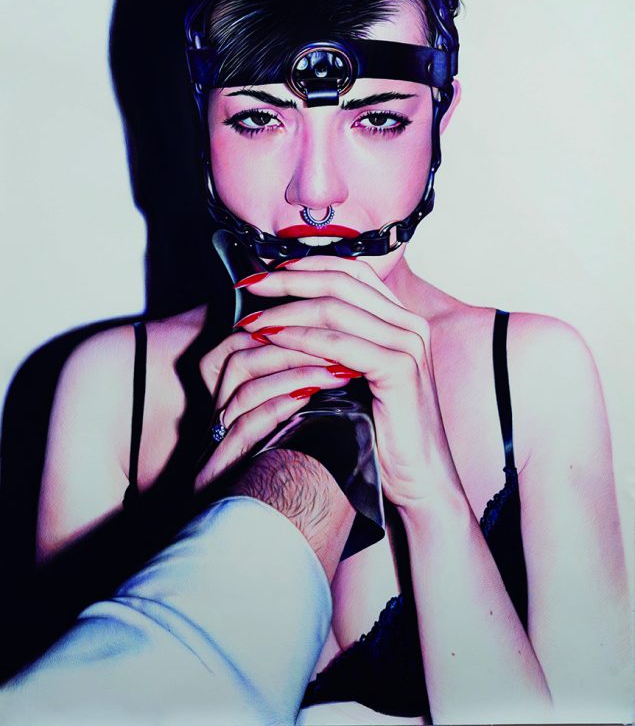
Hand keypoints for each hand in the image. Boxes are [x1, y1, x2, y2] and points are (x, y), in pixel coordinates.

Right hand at [195, 328, 356, 488]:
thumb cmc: (306, 486)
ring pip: (243, 384)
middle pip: (241, 354)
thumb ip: (313, 386)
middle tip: (342, 341)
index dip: (291, 330)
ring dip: (293, 371)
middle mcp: (217, 417)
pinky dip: (277, 406)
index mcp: (234, 401)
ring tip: (337, 370)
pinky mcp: (217, 474)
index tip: (338, 327)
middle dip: (295, 344)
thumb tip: (346, 346)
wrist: (281, 547)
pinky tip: (310, 398)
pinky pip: (243, 425)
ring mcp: (214, 444)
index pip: (249, 343)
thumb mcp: (310, 427)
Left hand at [233, 256, 460, 509]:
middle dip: (289, 280)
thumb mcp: (358, 377)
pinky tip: (273, 340)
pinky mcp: (399, 369)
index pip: (351, 271)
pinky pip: (338, 344)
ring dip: (286, 311)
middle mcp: (410, 324)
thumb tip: (287, 316)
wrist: (419, 480)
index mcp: (402, 319)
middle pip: (341, 281)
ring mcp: (407, 344)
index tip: (266, 272)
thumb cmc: (383, 432)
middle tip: (250, 286)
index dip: (306, 266)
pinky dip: (301, 339)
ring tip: (252, 320)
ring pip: (335, 309)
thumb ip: (338, 343)